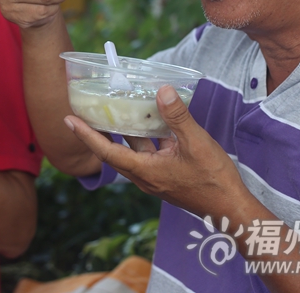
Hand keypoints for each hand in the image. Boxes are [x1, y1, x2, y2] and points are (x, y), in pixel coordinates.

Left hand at [65, 85, 249, 219]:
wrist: (231, 208)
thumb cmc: (213, 180)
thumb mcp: (196, 143)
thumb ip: (177, 116)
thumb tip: (161, 91)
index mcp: (145, 172)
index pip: (107, 152)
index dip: (87, 135)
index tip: (69, 120)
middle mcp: (145, 177)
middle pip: (115, 152)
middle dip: (99, 132)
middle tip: (86, 112)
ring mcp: (156, 178)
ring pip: (133, 152)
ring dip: (124, 133)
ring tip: (116, 110)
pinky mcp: (166, 176)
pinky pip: (148, 154)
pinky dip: (145, 138)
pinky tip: (152, 121)